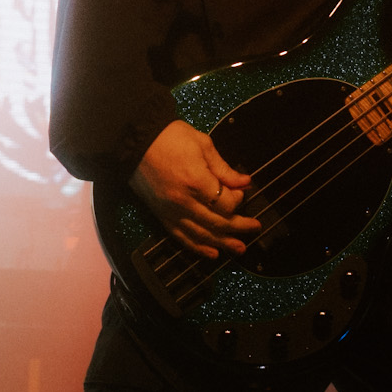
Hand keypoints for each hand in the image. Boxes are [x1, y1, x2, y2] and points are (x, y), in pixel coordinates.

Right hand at [129, 120, 260, 257]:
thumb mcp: (202, 144)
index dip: (238, 200)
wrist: (136, 142)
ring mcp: (171, 212)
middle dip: (239, 227)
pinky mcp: (161, 216)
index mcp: (195, 181)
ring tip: (239, 249)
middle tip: (255, 228)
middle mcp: (183, 202)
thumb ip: (224, 168)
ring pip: (201, 235)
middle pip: (217, 223)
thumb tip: (245, 182)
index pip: (225, 202)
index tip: (241, 191)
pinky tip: (212, 254)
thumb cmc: (170, 137)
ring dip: (222, 243)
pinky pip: (181, 237)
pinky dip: (198, 248)